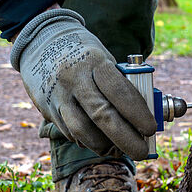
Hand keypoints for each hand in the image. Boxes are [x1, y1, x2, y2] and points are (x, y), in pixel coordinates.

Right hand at [11, 9, 156, 159]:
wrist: (40, 40)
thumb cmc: (84, 52)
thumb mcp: (103, 58)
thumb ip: (120, 83)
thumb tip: (146, 114)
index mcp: (94, 61)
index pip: (119, 91)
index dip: (137, 114)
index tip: (151, 129)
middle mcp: (73, 78)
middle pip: (101, 116)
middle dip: (125, 138)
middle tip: (141, 151)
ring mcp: (57, 94)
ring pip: (82, 130)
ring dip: (104, 145)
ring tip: (118, 149)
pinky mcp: (46, 107)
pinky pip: (69, 131)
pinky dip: (86, 140)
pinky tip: (97, 140)